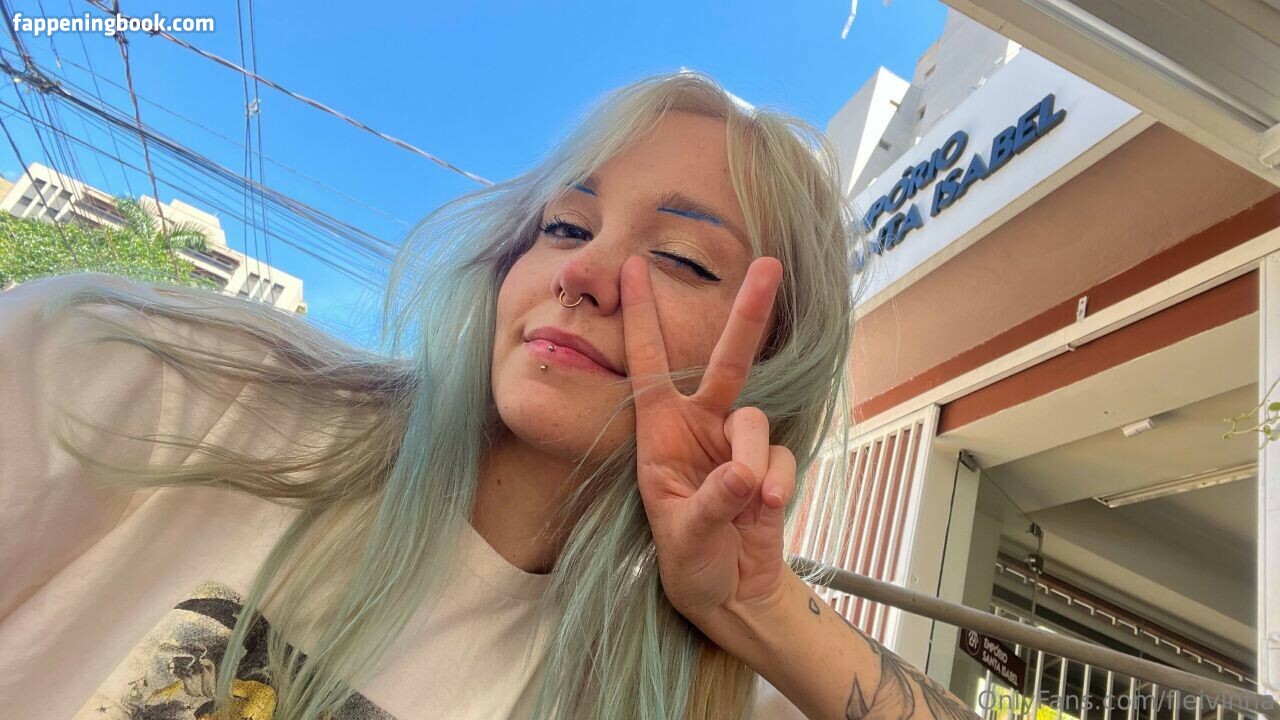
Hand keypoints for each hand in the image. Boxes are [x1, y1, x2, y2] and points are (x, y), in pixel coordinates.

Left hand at [619, 254, 796, 627]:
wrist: (728, 593)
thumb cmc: (688, 561)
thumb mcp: (684, 537)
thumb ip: (711, 504)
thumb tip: (743, 473)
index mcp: (659, 432)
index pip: (649, 364)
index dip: (642, 316)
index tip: (634, 267)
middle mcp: (699, 427)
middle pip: (726, 361)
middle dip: (747, 314)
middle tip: (768, 266)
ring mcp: (736, 443)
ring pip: (753, 419)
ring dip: (750, 457)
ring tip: (745, 501)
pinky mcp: (768, 464)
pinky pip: (777, 458)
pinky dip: (775, 482)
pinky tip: (765, 510)